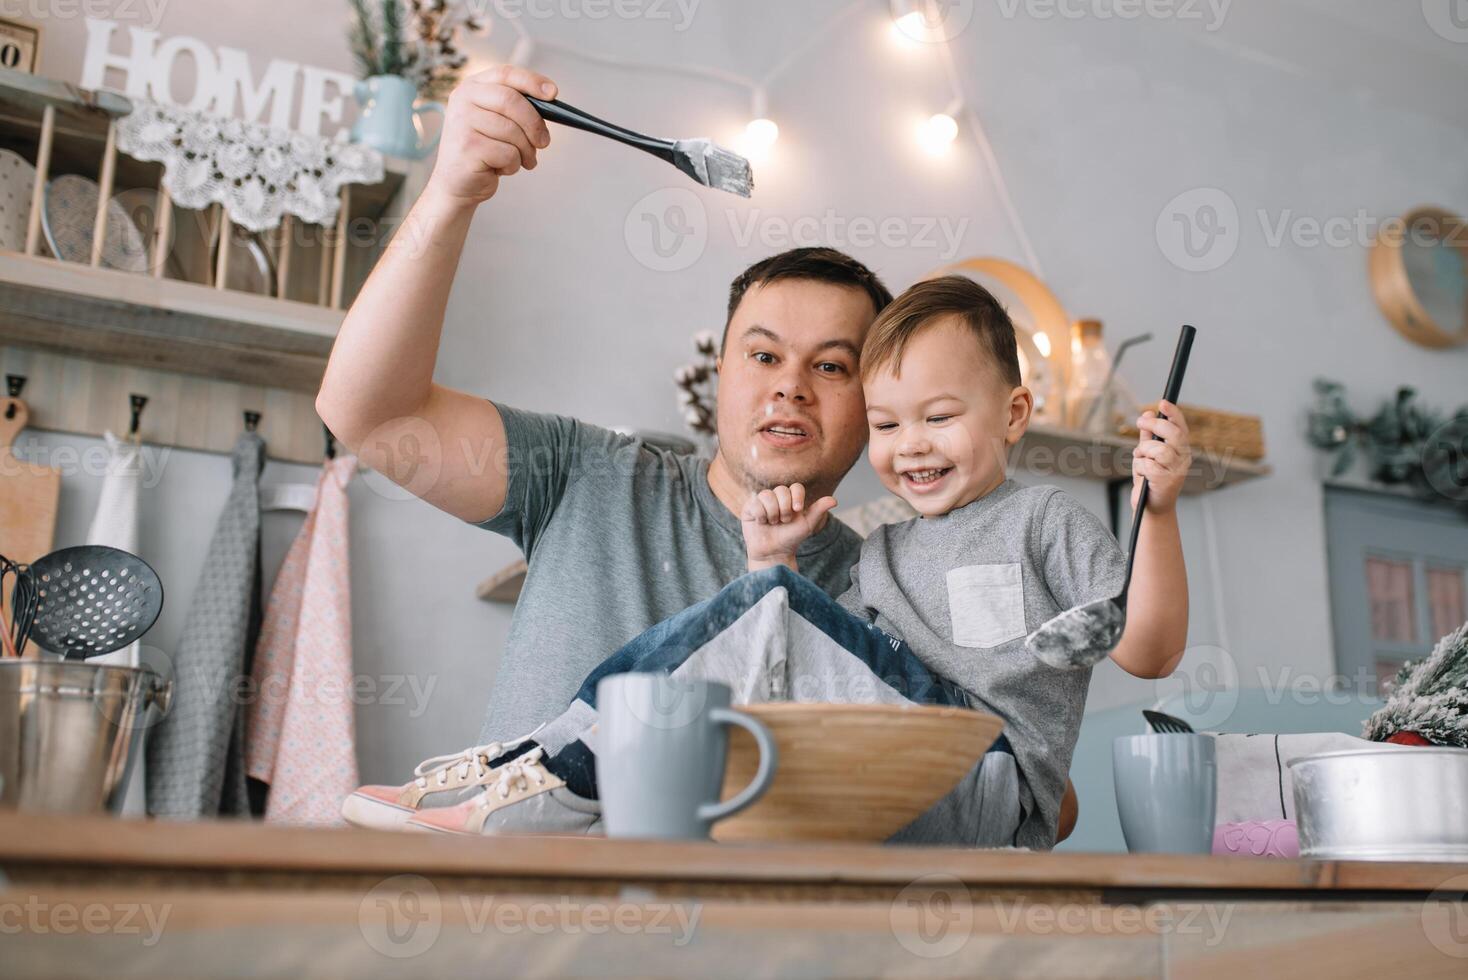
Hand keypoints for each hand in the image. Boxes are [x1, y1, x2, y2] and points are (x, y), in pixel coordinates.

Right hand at [425, 65, 557, 206]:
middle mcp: (463, 100)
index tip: (553, 93)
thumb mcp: (496, 122)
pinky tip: (502, 168)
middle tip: (544, 142)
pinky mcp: (468, 147)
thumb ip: (515, 108)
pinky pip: (508, 153)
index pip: (505, 74)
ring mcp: (462, 122)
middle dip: (535, 124)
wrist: (457, 185)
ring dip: (526, 151)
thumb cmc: (483, 151)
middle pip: (512, 101)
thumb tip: (550, 102)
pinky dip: (513, 165)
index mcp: (471, 87)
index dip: (532, 81)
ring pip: (513, 130)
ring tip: (522, 160)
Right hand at [741, 484, 836, 570]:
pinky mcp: (749, 508)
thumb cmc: (791, 538)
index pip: (795, 487)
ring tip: (773, 523)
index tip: (797, 509)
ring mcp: (762, 501)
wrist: (774, 552)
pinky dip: (761, 515)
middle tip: (784, 521)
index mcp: (791, 499)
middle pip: (781, 490)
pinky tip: (762, 523)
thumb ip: (819, 510)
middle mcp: (776, 497)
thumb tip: (835, 500)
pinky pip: (754, 503)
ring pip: (766, 495)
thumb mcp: (807, 524)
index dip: (797, 496)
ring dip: (772, 512)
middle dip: (784, 508)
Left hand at [1132, 401, 1192, 512]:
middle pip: (1173, 434)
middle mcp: (1183, 459)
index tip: (1162, 402)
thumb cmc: (1150, 478)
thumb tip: (1147, 413)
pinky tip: (1141, 475)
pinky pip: (1148, 464)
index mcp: (1181, 450)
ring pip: (1158, 450)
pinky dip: (1139, 467)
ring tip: (1141, 459)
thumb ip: (1148, 435)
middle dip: (1155, 424)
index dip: (1174, 414)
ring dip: (1143, 451)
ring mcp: (1176, 471)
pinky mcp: (1166, 481)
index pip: (1181, 428)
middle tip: (1139, 420)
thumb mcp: (1148, 454)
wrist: (1152, 507)